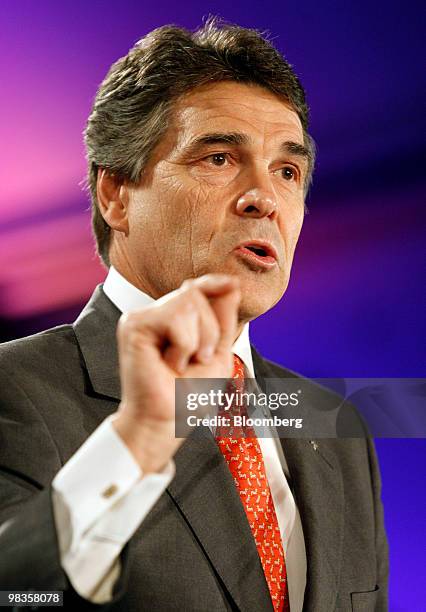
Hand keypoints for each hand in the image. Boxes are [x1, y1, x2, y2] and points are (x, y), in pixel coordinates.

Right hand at [112, 274, 239, 472]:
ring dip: (199, 338)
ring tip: (182, 364)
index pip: (194, 289)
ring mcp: (141, 318)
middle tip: (197, 360)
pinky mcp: (133, 325)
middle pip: (196, 292)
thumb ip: (223, 319)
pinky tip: (169, 364)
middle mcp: (154, 315)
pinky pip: (176, 317)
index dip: (213, 282)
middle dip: (211, 329)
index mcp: (171, 321)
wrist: (167, 422)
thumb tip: (231, 283)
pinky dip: (184, 344)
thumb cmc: (187, 396)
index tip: (233, 283)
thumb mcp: (216, 354)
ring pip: (189, 300)